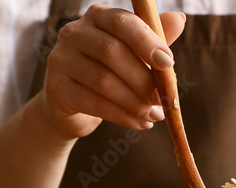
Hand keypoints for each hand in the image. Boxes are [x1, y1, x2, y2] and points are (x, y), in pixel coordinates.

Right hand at [40, 5, 185, 138]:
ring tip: (153, 115)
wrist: (73, 106)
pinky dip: (122, 116)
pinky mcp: (56, 87)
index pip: (122, 22)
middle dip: (143, 79)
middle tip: (163, 100)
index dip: (147, 42)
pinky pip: (94, 103)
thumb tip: (179, 20)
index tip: (168, 63)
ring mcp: (61, 59)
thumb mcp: (133, 55)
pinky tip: (139, 123)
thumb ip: (153, 39)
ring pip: (104, 81)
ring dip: (135, 102)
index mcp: (97, 17)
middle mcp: (74, 32)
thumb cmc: (109, 73)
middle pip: (112, 52)